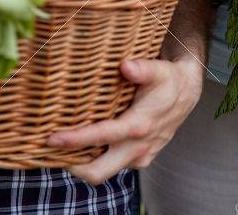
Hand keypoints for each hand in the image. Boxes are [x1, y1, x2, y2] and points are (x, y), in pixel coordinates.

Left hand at [46, 56, 202, 184]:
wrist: (188, 93)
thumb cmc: (169, 79)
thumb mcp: (159, 70)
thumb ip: (143, 69)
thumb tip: (126, 66)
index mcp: (139, 126)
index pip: (100, 138)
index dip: (74, 140)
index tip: (51, 138)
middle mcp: (138, 147)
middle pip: (98, 172)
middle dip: (72, 165)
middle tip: (50, 152)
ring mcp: (140, 156)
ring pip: (104, 170)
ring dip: (83, 163)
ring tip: (61, 148)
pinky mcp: (141, 158)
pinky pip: (114, 165)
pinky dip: (98, 158)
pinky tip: (85, 144)